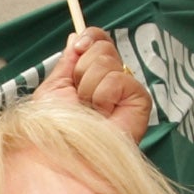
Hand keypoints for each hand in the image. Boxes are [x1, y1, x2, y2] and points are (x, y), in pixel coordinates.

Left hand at [32, 28, 151, 143]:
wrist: (60, 156)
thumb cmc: (52, 130)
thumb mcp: (53, 88)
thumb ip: (68, 62)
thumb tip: (76, 37)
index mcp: (90, 78)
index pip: (99, 42)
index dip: (90, 38)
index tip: (78, 49)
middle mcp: (110, 83)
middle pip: (104, 47)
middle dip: (82, 70)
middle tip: (79, 97)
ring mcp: (126, 93)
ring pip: (108, 61)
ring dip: (88, 87)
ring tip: (89, 112)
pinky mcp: (140, 103)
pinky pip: (119, 79)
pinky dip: (103, 96)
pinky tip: (103, 116)